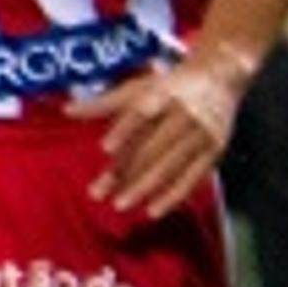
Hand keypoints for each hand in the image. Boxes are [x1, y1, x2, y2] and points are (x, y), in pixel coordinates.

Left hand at [74, 45, 250, 218]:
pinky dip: (174, 195)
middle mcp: (185, 114)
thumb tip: (67, 110)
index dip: (125, 130)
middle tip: (100, 193)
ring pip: (171, 165)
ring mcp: (202, 133)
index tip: (105, 148)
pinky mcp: (214, 150)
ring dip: (145, 187)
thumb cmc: (172, 85)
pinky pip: (193, 177)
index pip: (142, 112)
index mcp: (164, 93)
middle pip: (153, 146)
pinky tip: (154, 210)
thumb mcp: (139, 86)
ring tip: (121, 204)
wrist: (220, 76)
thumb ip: (104, 102)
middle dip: (126, 172)